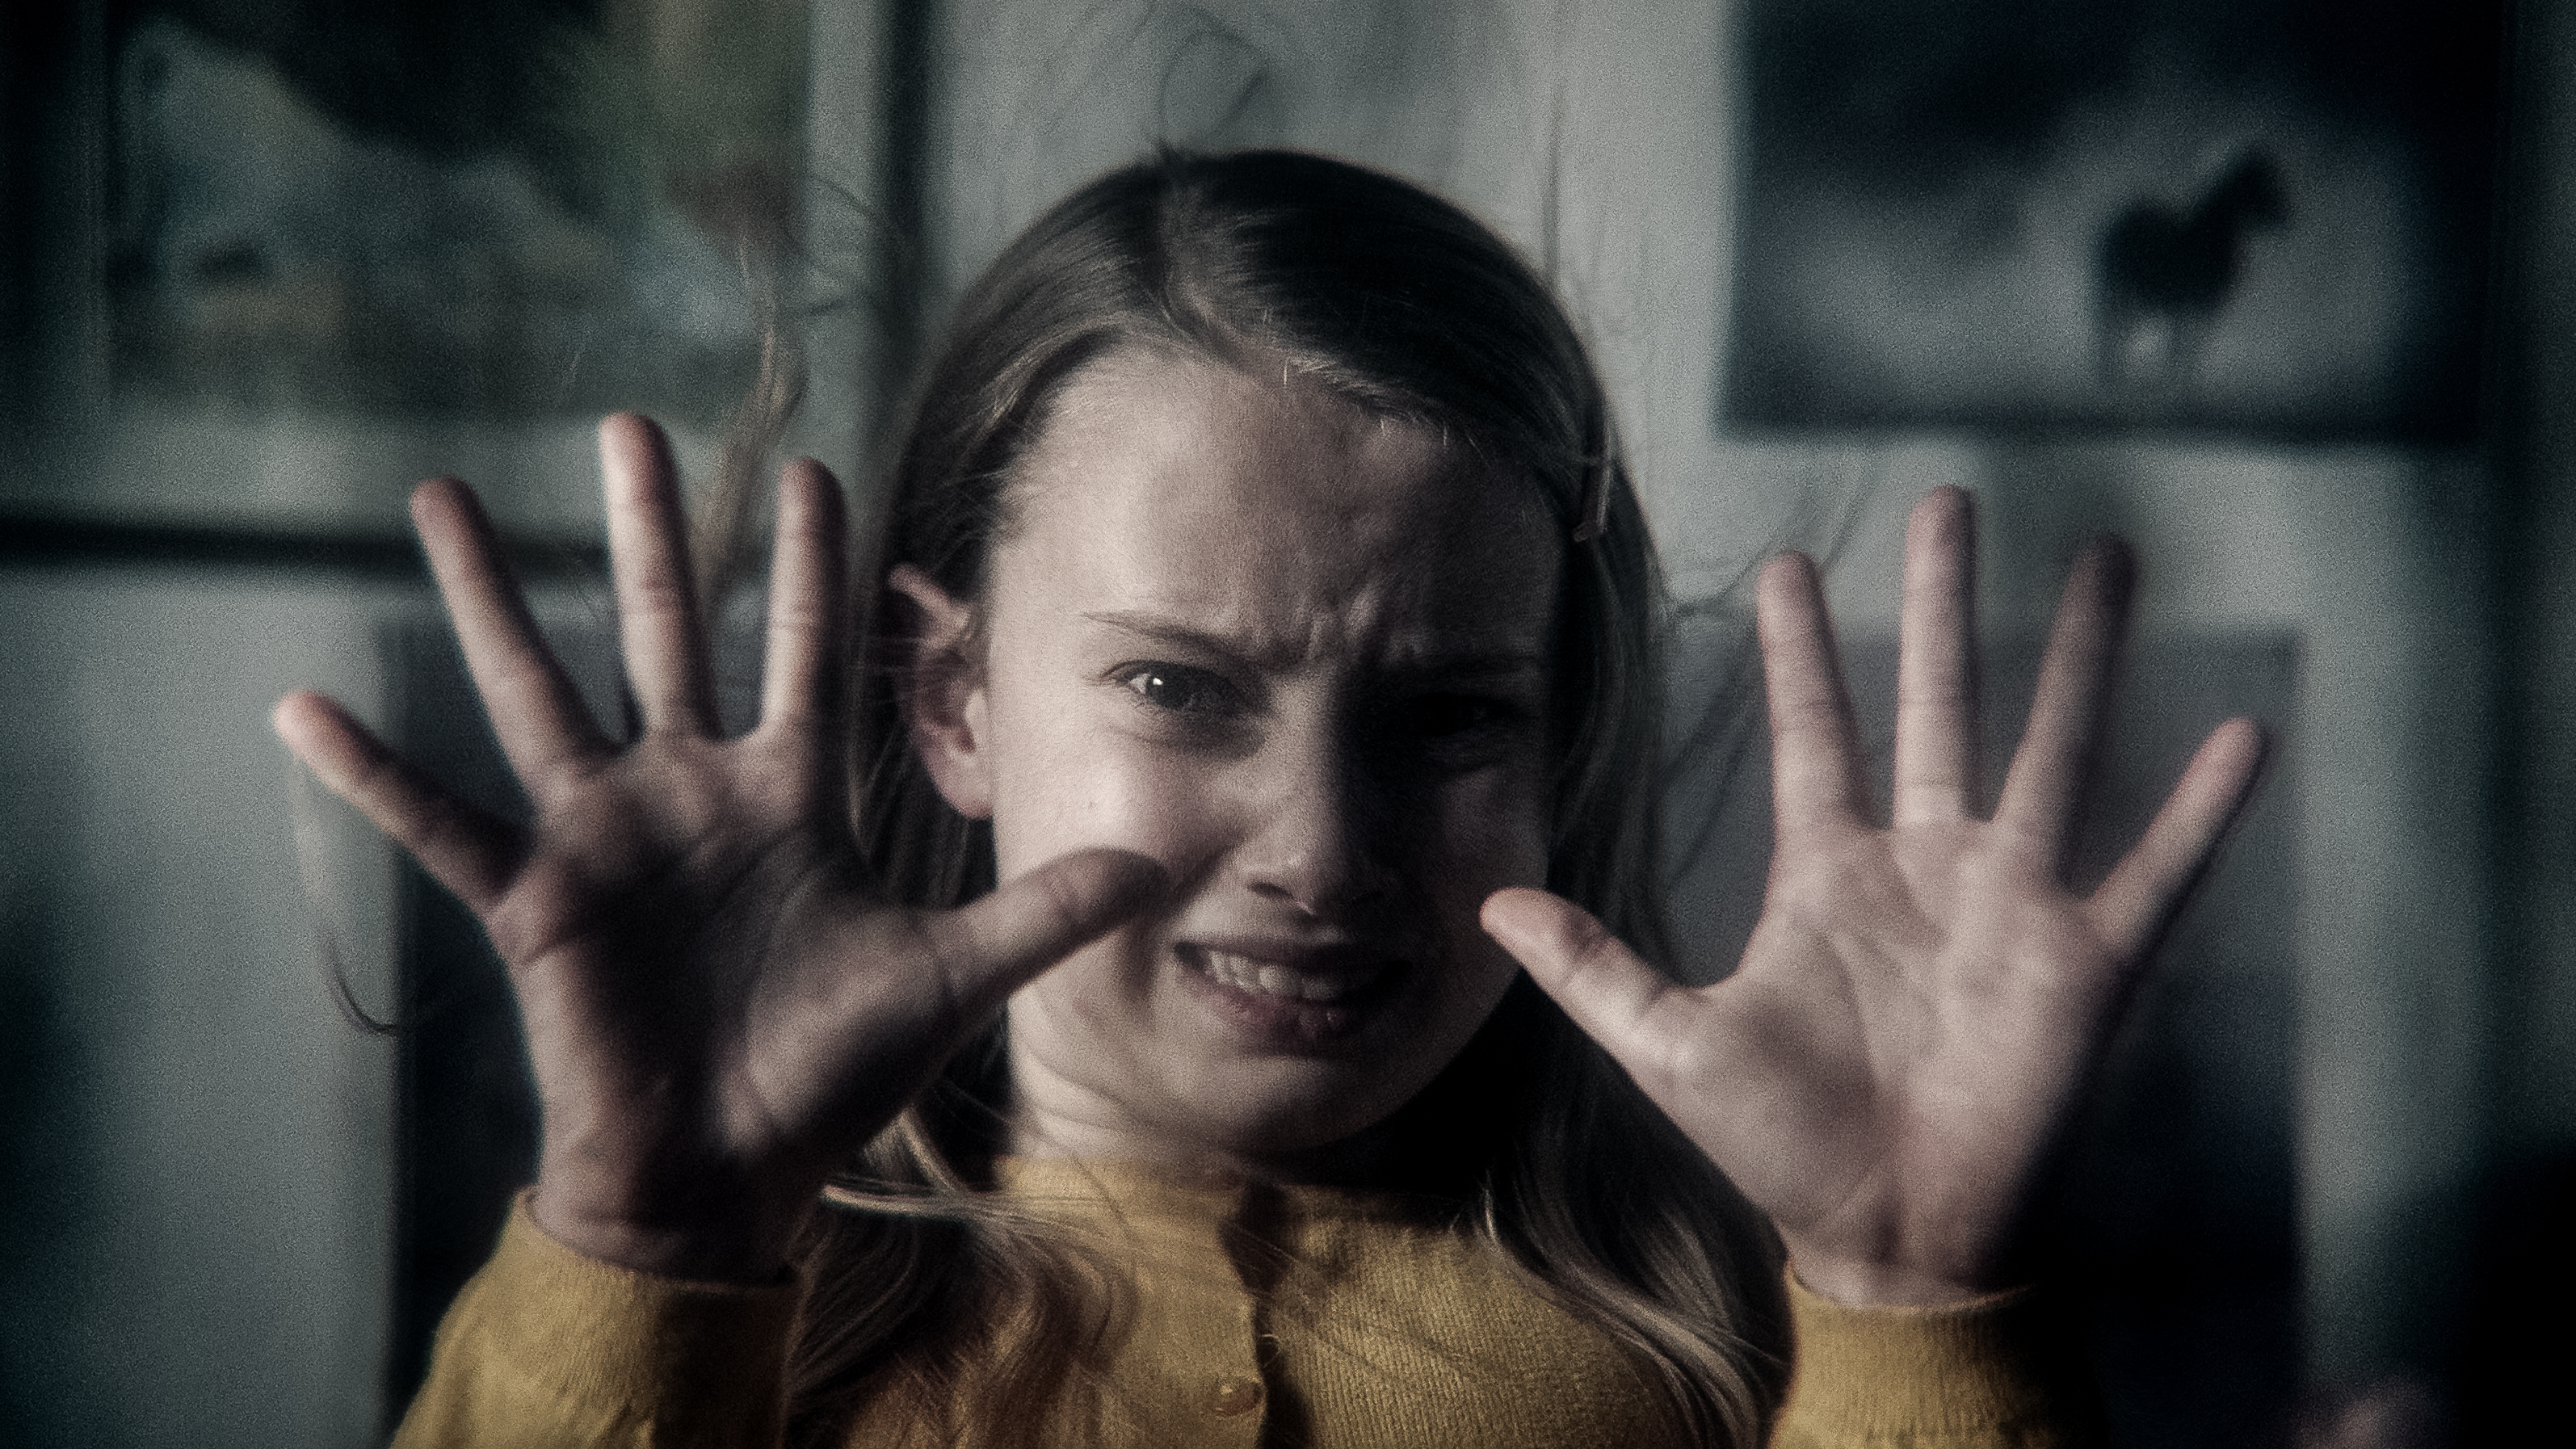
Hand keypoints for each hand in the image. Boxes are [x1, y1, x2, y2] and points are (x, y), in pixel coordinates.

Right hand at [273, 415, 1163, 1281]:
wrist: (729, 1176)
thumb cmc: (830, 1076)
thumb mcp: (949, 980)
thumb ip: (1042, 912)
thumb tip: (1158, 864)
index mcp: (786, 798)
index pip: (798, 650)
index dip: (803, 565)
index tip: (808, 465)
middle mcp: (688, 794)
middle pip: (661, 630)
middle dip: (647, 528)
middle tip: (626, 419)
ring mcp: (605, 837)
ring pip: (540, 687)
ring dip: (490, 592)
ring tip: (440, 492)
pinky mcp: (535, 898)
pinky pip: (440, 821)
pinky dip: (375, 771)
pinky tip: (304, 702)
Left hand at [1484, 487, 2261, 1305]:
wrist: (1886, 1240)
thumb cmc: (1781, 1150)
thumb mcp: (1670, 1047)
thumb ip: (1593, 967)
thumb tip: (1490, 899)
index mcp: (1828, 876)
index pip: (1815, 734)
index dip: (1801, 652)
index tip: (1785, 564)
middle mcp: (1925, 867)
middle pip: (1939, 704)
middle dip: (1944, 604)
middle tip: (1950, 498)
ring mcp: (2011, 905)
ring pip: (2053, 750)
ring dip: (2081, 655)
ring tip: (2105, 554)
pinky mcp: (2084, 961)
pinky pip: (2155, 870)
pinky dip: (2201, 808)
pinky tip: (2244, 730)